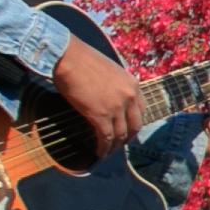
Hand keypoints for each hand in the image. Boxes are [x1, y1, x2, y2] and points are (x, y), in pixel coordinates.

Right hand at [52, 37, 146, 152]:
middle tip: (119, 144)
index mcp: (133, 84)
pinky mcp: (100, 116)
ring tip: (108, 151)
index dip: (134, 123)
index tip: (128, 130)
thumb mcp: (110, 70)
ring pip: (120, 134)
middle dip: (128, 138)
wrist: (68, 56)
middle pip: (135, 125)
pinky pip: (106, 138)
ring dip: (115, 146)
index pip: (141, 110)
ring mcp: (116, 107)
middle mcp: (129, 96)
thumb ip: (116, 85)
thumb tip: (110, 96)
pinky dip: (103, 148)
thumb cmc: (83, 59)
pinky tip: (99, 152)